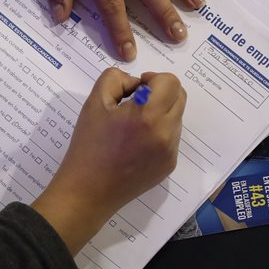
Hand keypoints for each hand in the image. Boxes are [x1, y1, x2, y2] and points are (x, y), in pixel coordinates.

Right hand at [32, 68, 185, 254]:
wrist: (89, 190)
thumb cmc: (89, 145)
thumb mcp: (94, 102)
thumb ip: (115, 79)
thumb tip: (136, 83)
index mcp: (147, 115)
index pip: (171, 82)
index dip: (154, 78)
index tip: (137, 87)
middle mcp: (165, 132)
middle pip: (179, 97)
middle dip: (161, 92)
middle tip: (137, 102)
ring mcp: (170, 151)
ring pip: (176, 118)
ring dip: (160, 112)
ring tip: (134, 126)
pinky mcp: (169, 165)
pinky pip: (171, 138)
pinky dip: (158, 133)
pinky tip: (136, 144)